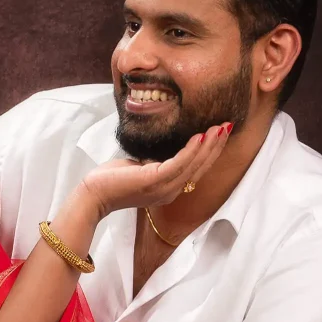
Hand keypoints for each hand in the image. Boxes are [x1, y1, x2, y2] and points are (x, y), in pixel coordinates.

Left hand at [82, 122, 229, 216]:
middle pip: (200, 167)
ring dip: (208, 146)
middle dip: (215, 147)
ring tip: (219, 128)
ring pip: (193, 165)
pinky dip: (191, 150)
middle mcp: (170, 191)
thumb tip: (161, 154)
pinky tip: (198, 137)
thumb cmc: (112, 180)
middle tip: (228, 127)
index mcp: (169, 189)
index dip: (210, 153)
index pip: (196, 170)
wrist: (94, 194)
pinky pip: (179, 164)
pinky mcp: (154, 181)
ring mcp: (163, 188)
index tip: (220, 134)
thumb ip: (155, 163)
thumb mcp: (140, 169)